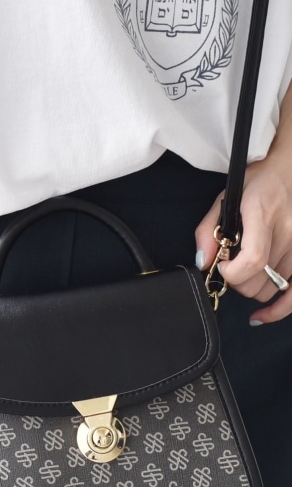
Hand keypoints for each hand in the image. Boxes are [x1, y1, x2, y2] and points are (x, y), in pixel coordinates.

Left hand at [195, 151, 291, 323]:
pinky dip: (279, 309)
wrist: (288, 170)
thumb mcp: (223, 199)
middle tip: (231, 267)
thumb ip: (208, 230)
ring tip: (246, 272)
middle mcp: (287, 230)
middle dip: (237, 282)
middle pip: (260, 280)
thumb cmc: (255, 184)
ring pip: (273, 288)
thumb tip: (203, 261)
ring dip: (253, 288)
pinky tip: (261, 316)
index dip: (233, 273)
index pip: (252, 259)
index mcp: (262, 213)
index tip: (223, 267)